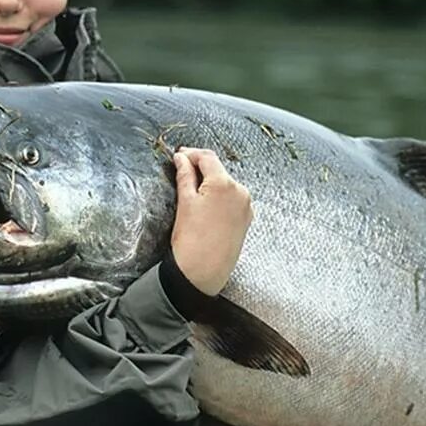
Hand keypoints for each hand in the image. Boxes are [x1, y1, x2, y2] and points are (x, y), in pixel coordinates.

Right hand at [170, 147, 252, 295]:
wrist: (203, 272)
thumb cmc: (191, 239)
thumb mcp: (185, 202)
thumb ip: (184, 176)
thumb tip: (181, 159)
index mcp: (224, 184)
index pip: (208, 158)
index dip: (192, 154)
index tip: (179, 155)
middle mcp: (240, 191)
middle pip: (218, 170)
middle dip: (201, 168)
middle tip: (181, 169)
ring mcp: (246, 206)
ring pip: (226, 184)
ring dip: (211, 182)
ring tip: (192, 188)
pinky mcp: (247, 218)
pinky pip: (233, 199)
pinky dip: (220, 196)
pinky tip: (207, 204)